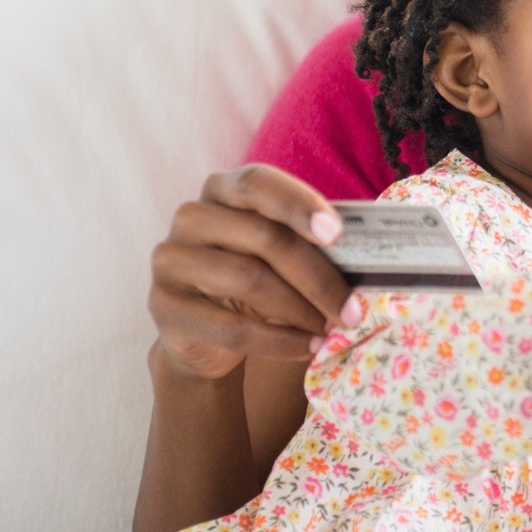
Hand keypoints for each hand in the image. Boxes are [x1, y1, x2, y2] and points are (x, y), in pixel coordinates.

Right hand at [148, 164, 358, 380]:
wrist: (204, 333)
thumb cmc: (255, 276)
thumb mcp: (278, 252)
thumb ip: (310, 242)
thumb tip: (368, 254)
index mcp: (222, 189)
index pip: (258, 183)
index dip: (298, 203)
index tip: (337, 233)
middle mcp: (191, 217)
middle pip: (264, 239)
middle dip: (318, 277)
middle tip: (353, 308)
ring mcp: (170, 261)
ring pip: (248, 281)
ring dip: (301, 311)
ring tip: (332, 328)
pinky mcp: (163, 308)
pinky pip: (231, 328)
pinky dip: (279, 341)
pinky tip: (308, 348)